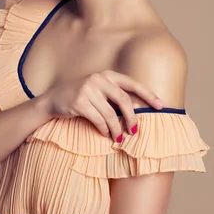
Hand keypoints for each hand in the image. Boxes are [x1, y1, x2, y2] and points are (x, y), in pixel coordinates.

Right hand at [40, 70, 163, 139]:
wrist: (52, 100)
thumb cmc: (80, 97)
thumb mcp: (98, 91)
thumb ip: (115, 97)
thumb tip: (137, 110)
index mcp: (107, 75)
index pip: (132, 84)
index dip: (148, 94)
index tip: (161, 106)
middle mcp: (98, 79)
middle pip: (123, 101)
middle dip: (132, 118)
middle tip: (135, 131)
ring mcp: (87, 89)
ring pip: (110, 114)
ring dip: (116, 129)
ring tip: (119, 138)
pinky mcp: (79, 102)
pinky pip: (98, 120)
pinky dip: (104, 129)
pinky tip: (105, 134)